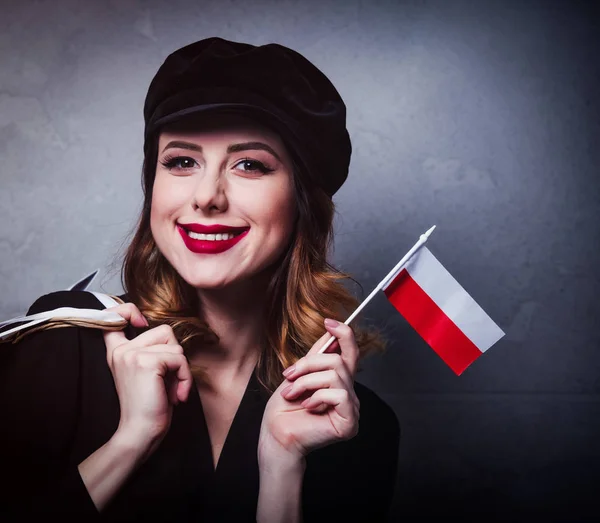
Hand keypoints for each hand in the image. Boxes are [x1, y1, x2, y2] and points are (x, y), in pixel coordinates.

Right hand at [102, 303, 192, 452]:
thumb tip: (171, 333)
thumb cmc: (149, 405)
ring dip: (181, 369)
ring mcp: (131, 354)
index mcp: (117, 351)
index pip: (115, 315)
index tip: (141, 321)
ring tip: (171, 388)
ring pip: (175, 346)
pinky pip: (179, 359)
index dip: (128, 309)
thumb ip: (151, 351)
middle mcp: (121, 350)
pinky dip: (185, 377)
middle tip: (168, 380)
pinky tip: (176, 395)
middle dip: (175, 355)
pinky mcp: (146, 362)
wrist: (141, 432)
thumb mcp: (146, 372)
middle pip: (164, 330)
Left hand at [258, 319, 359, 465]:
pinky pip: (339, 394)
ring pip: (336, 375)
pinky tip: (308, 406)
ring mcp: (351, 408)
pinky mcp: (349, 422)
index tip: (328, 321)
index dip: (343, 334)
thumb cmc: (284, 409)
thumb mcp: (299, 373)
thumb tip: (329, 332)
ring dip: (307, 381)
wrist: (275, 435)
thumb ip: (316, 355)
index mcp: (338, 381)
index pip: (351, 352)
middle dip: (308, 364)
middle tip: (289, 376)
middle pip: (338, 360)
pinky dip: (318, 397)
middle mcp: (349, 393)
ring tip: (292, 393)